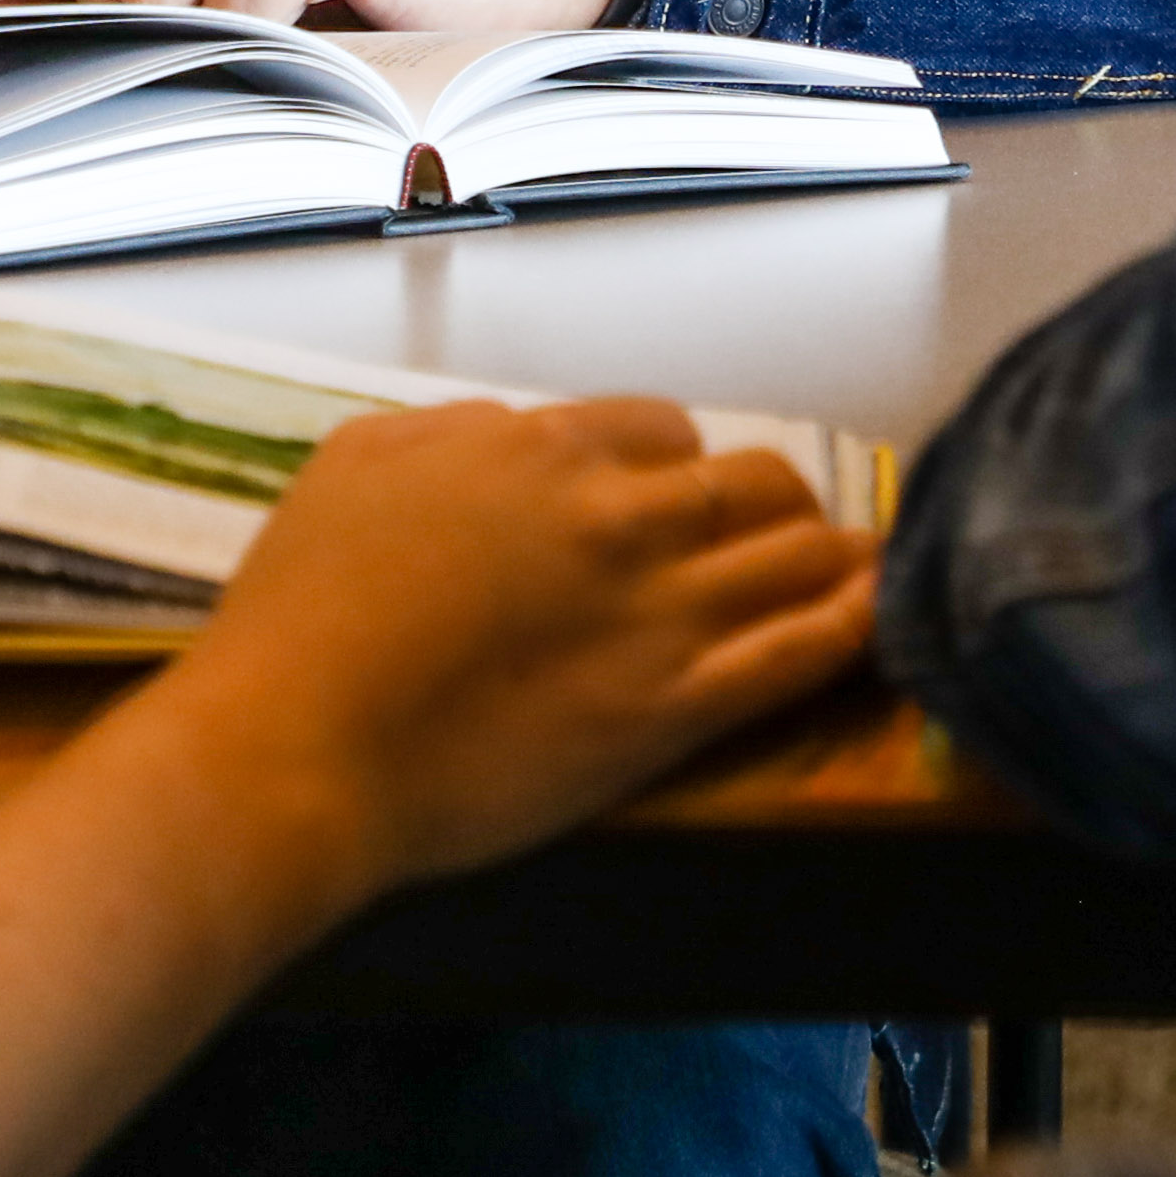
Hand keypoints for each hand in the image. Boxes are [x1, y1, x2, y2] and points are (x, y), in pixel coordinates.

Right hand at [158, 395, 878, 897]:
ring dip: (833, 557)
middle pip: (751, 483)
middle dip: (769, 507)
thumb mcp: (356, 461)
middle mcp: (621, 513)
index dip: (673, 466)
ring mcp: (660, 611)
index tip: (670, 502)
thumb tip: (507, 435)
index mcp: (543, 447)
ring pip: (796, 555)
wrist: (300, 745)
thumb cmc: (302, 609)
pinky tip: (876, 619)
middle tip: (774, 540)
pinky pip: (799, 654)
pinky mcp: (676, 711)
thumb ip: (449, 434)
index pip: (662, 431)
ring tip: (862, 571)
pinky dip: (851, 627)